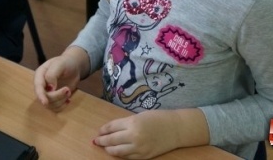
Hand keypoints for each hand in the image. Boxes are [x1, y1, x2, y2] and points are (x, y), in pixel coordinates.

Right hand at [33, 47, 88, 110]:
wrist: (73, 66)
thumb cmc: (65, 63)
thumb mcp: (59, 64)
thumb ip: (52, 74)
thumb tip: (50, 88)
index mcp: (39, 75)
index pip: (38, 87)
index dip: (40, 96)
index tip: (45, 103)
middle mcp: (42, 86)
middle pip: (45, 97)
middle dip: (57, 96)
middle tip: (68, 89)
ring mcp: (47, 93)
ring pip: (50, 105)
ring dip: (61, 100)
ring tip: (69, 91)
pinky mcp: (54, 99)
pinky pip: (55, 108)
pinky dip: (63, 106)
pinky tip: (68, 99)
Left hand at [93, 109, 208, 158]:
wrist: (175, 129)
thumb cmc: (158, 118)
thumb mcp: (139, 116)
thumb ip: (126, 123)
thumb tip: (112, 130)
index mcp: (132, 122)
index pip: (111, 127)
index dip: (103, 130)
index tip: (99, 131)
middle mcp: (134, 136)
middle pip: (112, 140)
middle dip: (102, 141)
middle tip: (96, 141)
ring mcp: (139, 148)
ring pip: (117, 152)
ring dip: (109, 149)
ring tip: (104, 148)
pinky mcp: (144, 156)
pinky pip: (128, 158)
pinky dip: (120, 155)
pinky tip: (117, 152)